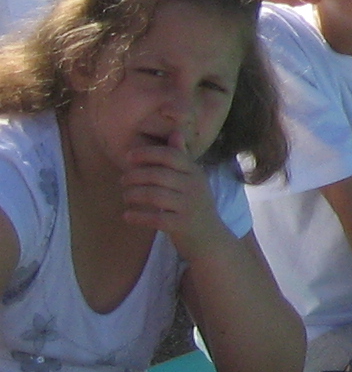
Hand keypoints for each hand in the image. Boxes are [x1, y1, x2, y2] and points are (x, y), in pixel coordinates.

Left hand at [121, 134, 229, 253]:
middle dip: (136, 176)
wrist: (209, 238)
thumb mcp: (193, 180)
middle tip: (122, 180)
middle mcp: (194, 187)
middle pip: (160, 175)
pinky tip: (127, 215)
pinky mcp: (181, 225)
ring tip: (125, 196)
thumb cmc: (195, 206)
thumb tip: (176, 133)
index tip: (129, 156)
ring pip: (155, 196)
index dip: (148, 154)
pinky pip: (156, 218)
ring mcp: (188, 206)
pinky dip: (138, 216)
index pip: (171, 156)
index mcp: (195, 173)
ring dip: (134, 195)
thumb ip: (182, 158)